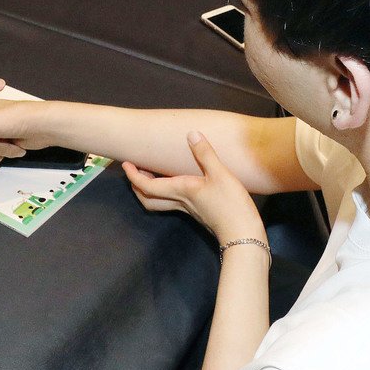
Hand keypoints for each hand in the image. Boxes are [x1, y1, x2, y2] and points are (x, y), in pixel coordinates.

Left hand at [122, 131, 262, 243]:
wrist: (243, 235)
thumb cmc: (231, 205)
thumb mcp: (221, 175)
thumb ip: (205, 154)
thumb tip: (192, 133)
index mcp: (180, 190)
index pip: (147, 186)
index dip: (133, 175)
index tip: (126, 164)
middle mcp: (180, 201)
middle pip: (148, 199)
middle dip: (137, 185)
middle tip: (134, 169)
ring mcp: (189, 209)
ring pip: (159, 202)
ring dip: (149, 190)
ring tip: (151, 173)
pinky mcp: (198, 212)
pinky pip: (172, 202)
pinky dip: (165, 192)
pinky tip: (176, 183)